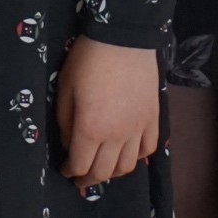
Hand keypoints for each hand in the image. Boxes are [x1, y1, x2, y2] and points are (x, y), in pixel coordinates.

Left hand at [54, 37, 159, 191]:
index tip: (64, 169)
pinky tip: (128, 154)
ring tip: (102, 169)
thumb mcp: (65, 88)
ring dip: (113, 173)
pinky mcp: (153, 119)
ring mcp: (138, 129)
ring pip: (128, 166)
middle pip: (104, 171)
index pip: (80, 164)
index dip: (70, 171)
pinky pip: (148, 149)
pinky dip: (138, 158)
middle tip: (79, 178)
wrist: (123, 39)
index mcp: (90, 128)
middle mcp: (116, 136)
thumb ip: (64, 121)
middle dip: (89, 179)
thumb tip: (68, 143)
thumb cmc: (88, 59)